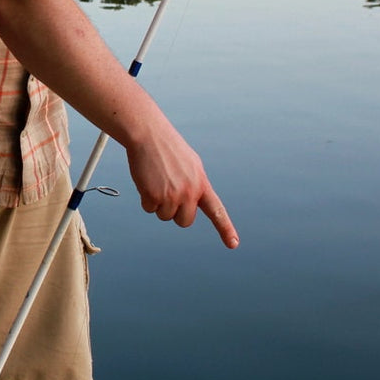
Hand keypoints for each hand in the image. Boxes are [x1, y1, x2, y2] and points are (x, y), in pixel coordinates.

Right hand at [125, 124, 238, 247]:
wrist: (149, 135)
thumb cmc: (169, 148)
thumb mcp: (191, 165)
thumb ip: (195, 185)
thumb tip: (190, 206)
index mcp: (202, 183)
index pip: (216, 210)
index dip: (225, 228)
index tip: (233, 244)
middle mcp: (190, 192)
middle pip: (185, 221)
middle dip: (175, 213)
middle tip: (168, 192)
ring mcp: (172, 195)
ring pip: (165, 216)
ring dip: (158, 203)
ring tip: (156, 180)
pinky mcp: (154, 195)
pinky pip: (149, 209)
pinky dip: (145, 198)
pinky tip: (146, 180)